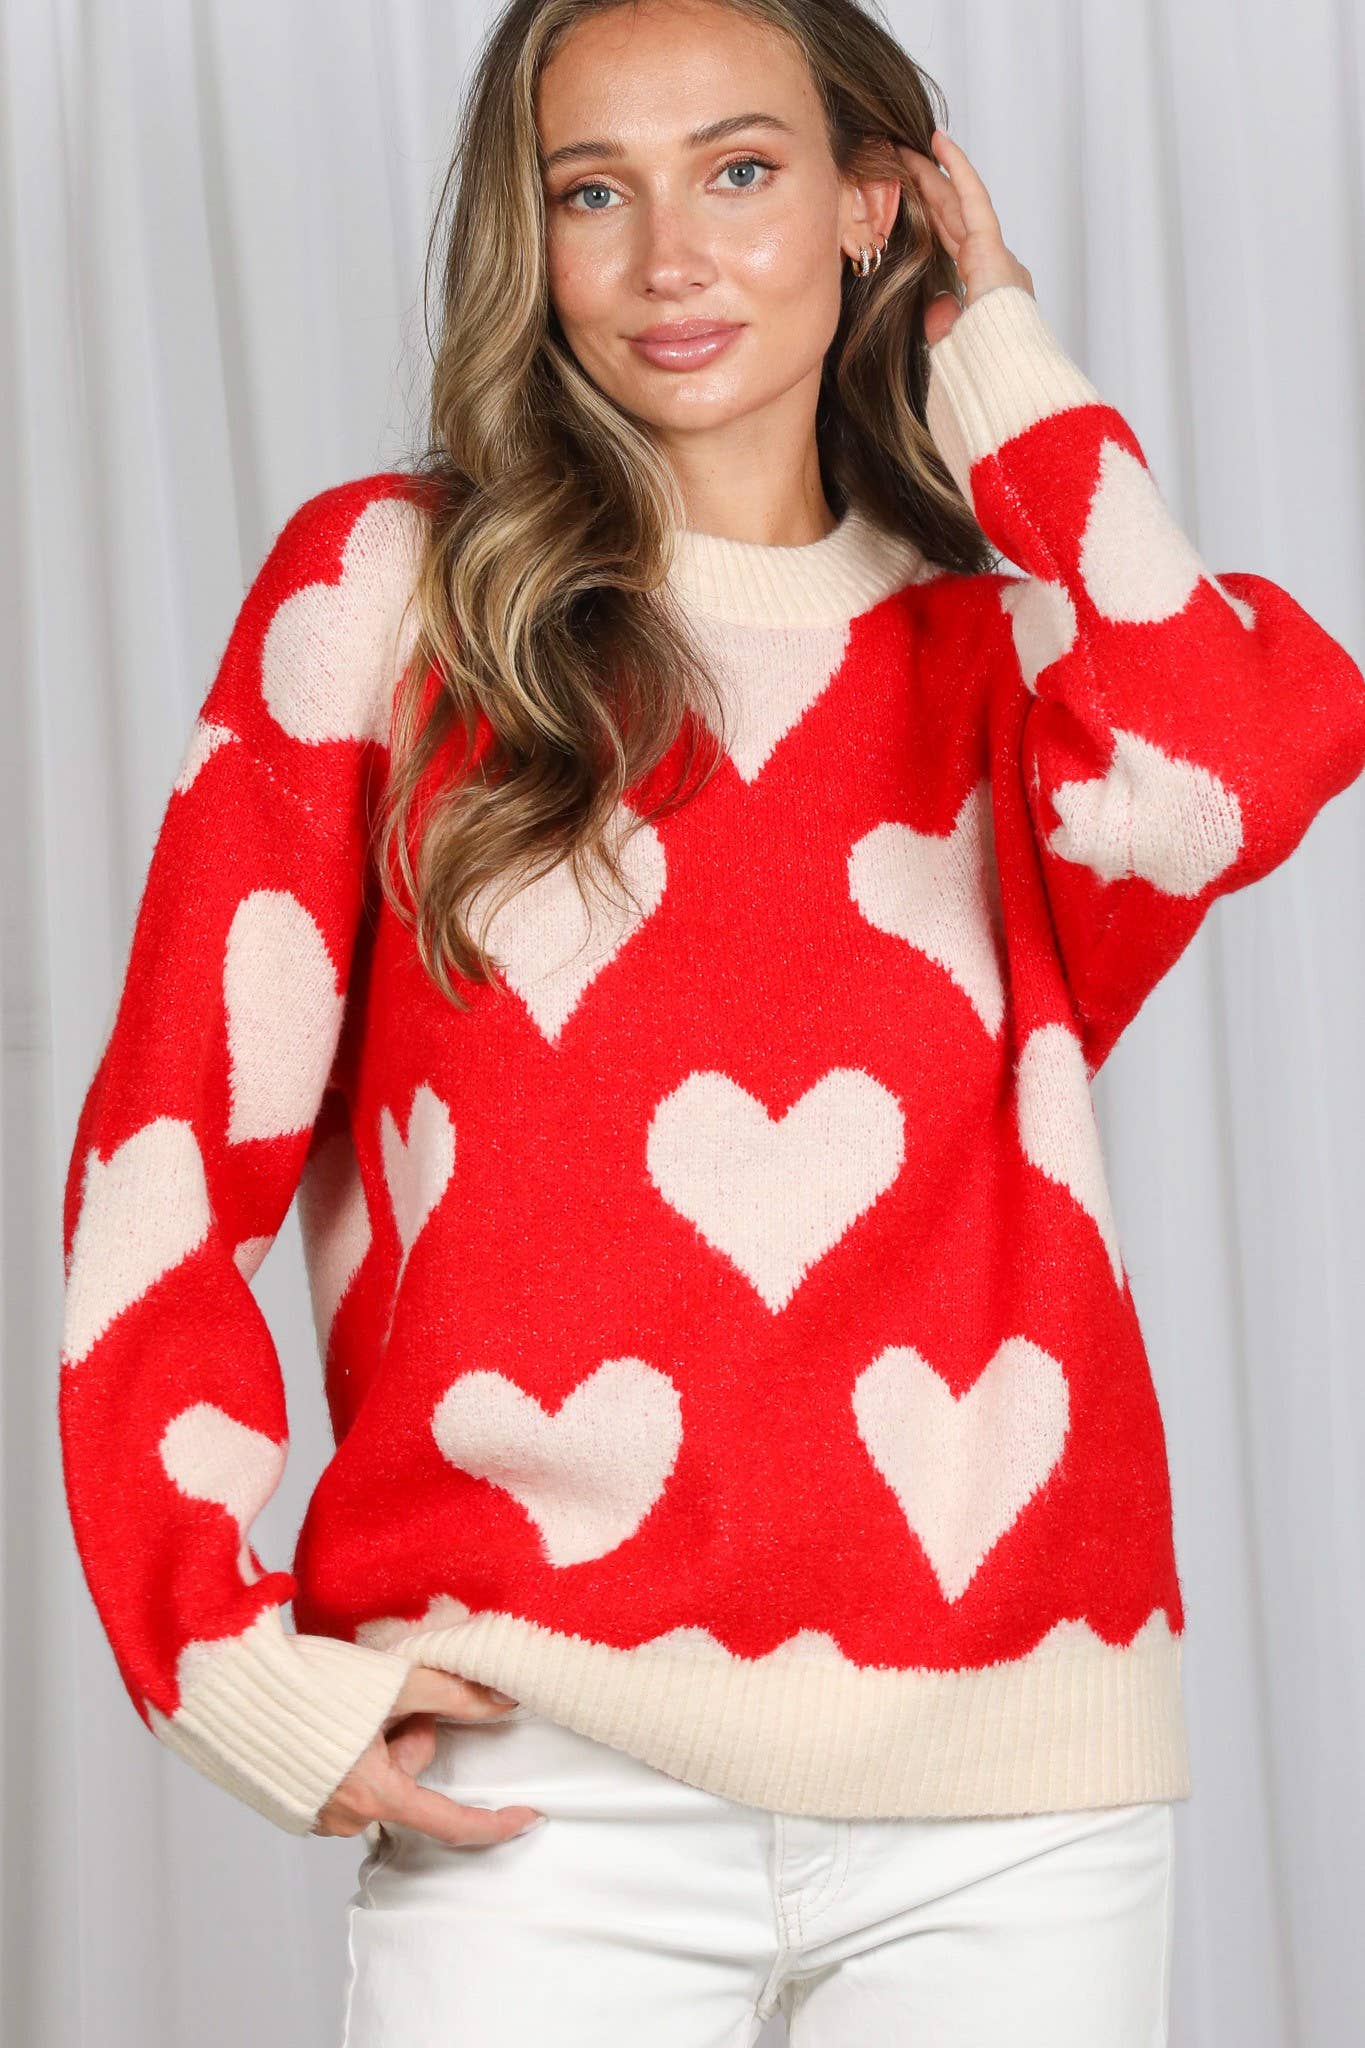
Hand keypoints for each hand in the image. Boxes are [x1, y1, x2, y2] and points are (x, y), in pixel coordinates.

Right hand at [311, 1664, 544, 1846]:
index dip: (495, 1823)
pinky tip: (326, 1720)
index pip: (451, 1824)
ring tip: (346, 1704)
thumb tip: (505, 1702)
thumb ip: (456, 1695)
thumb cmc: (307, 1683)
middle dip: (411, 1736)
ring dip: (377, 1741)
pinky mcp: (295, 1802)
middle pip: (410, 1780)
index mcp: (375, 1795)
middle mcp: (345, 1818)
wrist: (227, 1686)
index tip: (528, 1816)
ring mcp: (316, 1815)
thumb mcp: (394, 1682)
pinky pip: (346, 1780)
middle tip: (386, 1698)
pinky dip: (349, 1750)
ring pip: (378, 1778)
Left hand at [897, 128, 1034, 347]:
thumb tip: (939, 303)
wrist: (1003, 370)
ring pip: (957, 202)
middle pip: (951, 216)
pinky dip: (956, 168)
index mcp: (985, 286)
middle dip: (926, 188)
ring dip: (933, 173)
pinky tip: (939, 143)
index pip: (950, 242)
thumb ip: (944, 322)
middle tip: (901, 160)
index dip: (930, 217)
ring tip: (910, 147)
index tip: (909, 197)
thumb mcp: (953, 343)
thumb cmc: (981, 368)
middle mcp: (993, 263)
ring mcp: (994, 251)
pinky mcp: (991, 244)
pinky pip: (972, 196)